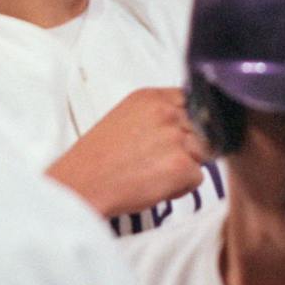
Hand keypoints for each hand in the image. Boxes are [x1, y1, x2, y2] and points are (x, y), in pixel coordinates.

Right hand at [45, 87, 208, 217]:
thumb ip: (159, 114)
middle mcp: (166, 112)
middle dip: (188, 146)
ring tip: (155, 173)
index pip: (194, 101)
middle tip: (158, 160)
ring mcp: (175, 137)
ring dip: (186, 166)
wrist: (81, 185)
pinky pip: (197, 178)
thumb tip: (191, 121)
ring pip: (203, 153)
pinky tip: (155, 186)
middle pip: (202, 128)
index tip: (179, 135)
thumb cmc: (98, 158)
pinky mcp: (181, 165)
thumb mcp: (126, 117)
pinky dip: (180, 188)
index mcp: (151, 97)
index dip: (190, 122)